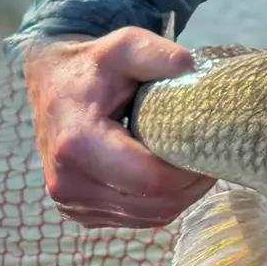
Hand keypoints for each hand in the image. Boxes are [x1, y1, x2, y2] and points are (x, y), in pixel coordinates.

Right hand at [24, 27, 214, 228]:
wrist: (53, 82)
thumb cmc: (95, 64)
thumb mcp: (124, 46)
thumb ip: (156, 53)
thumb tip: (191, 67)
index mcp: (77, 143)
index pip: (150, 179)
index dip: (190, 171)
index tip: (212, 147)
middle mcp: (67, 181)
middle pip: (154, 205)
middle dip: (191, 186)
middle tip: (213, 157)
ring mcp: (71, 202)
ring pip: (148, 218)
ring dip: (180, 197)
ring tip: (196, 164)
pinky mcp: (79, 212)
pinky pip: (134, 219)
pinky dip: (160, 203)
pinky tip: (170, 175)